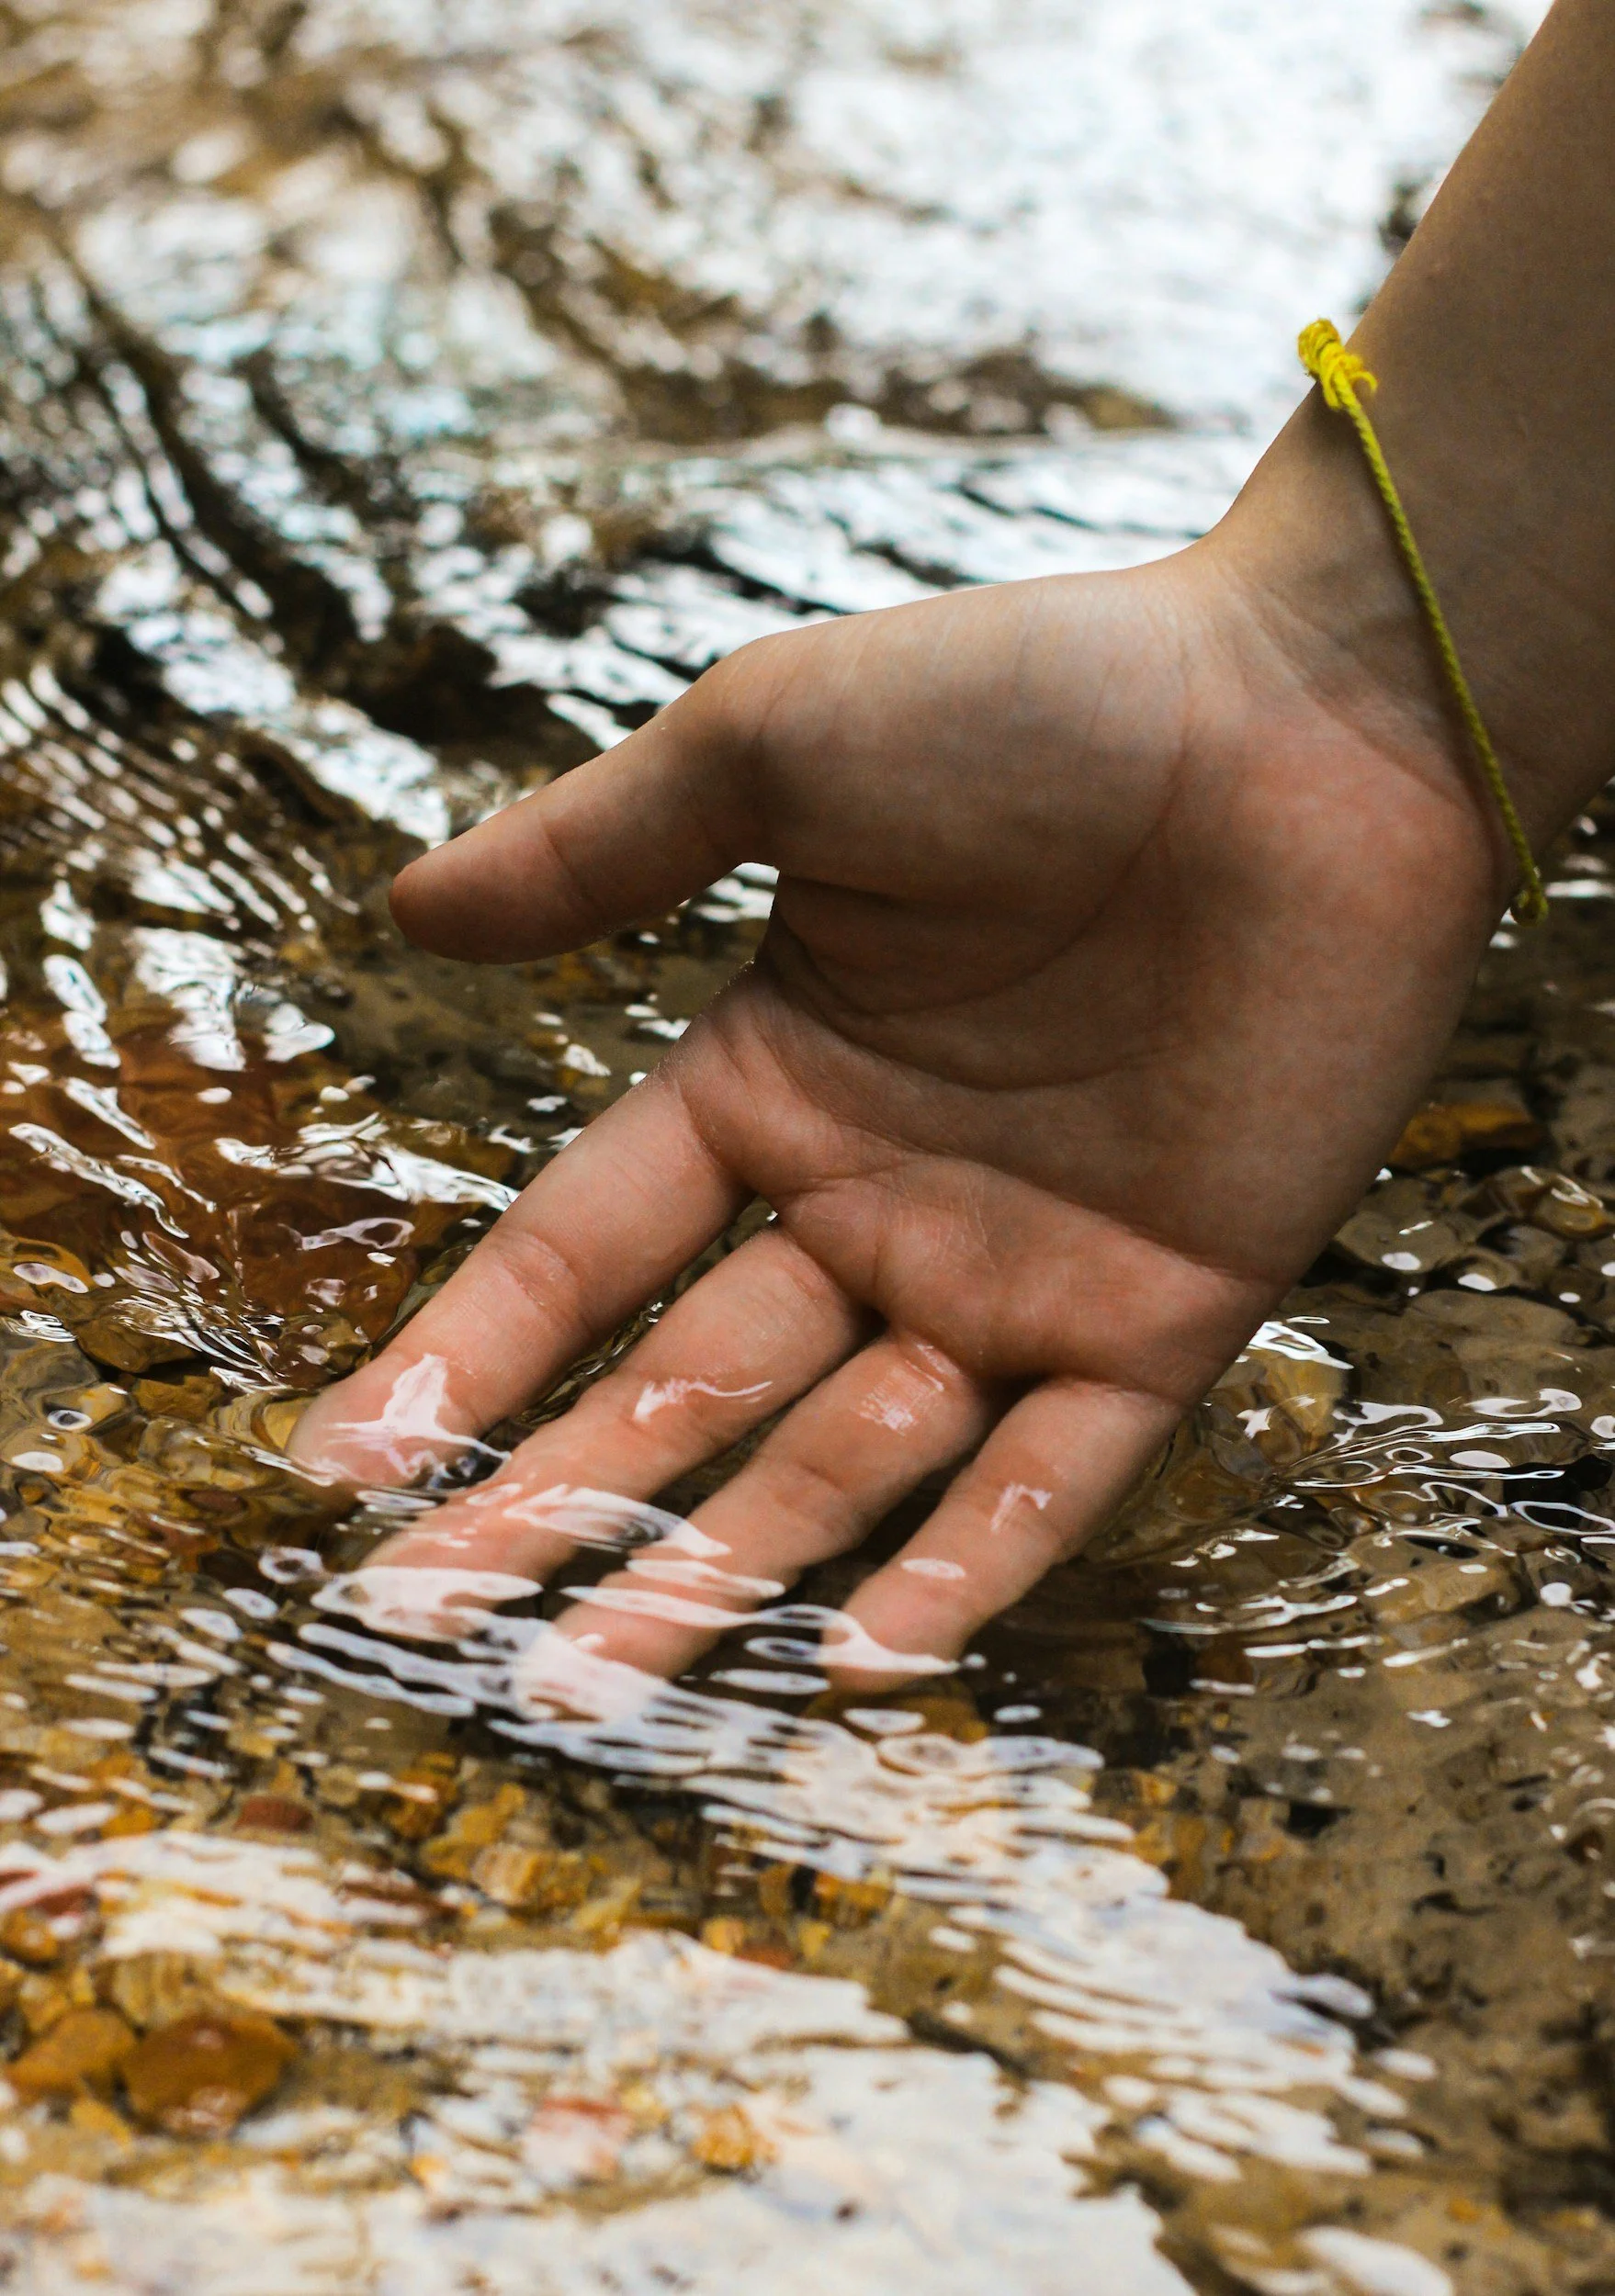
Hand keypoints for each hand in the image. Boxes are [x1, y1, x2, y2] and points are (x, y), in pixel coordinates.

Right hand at [291, 518, 1503, 1690]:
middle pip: (681, 1391)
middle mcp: (873, 1203)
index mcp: (770, 1081)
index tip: (344, 1458)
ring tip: (587, 1684)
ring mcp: (1013, 1274)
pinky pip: (1050, 1475)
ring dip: (719, 1571)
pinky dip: (965, 1567)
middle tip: (419, 1623)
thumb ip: (601, 848)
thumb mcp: (779, 743)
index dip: (464, 1354)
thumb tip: (404, 908)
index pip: (580, 1251)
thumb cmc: (1044, 698)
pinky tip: (859, 1663)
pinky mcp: (1160, 1315)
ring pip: (841, 1463)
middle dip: (549, 1504)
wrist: (1316, 717)